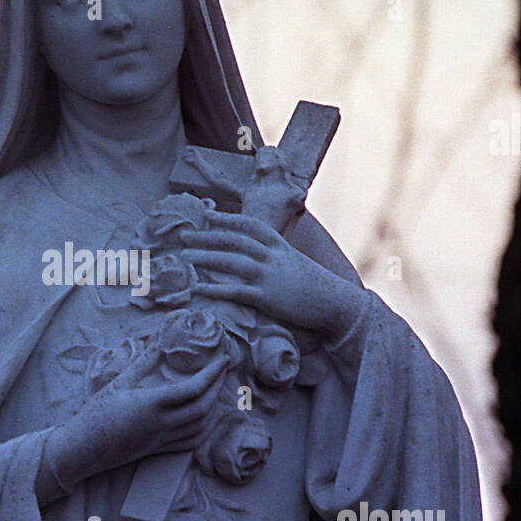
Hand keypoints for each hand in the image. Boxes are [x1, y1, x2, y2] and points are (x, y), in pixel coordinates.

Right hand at [46, 352, 228, 484]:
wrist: (82, 449)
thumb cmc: (95, 413)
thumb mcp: (118, 384)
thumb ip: (142, 364)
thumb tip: (160, 344)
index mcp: (151, 404)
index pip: (193, 388)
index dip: (212, 373)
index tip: (223, 358)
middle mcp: (161, 424)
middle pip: (203, 406)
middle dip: (218, 386)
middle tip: (223, 369)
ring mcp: (161, 439)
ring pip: (201, 426)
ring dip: (215, 406)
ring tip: (217, 388)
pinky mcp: (158, 450)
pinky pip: (191, 441)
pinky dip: (205, 428)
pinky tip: (206, 417)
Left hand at [179, 209, 368, 336]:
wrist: (336, 304)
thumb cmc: (316, 286)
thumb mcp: (296, 263)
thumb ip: (277, 256)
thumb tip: (261, 255)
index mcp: (280, 246)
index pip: (249, 226)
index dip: (226, 219)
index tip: (207, 215)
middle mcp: (273, 257)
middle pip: (234, 240)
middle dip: (208, 236)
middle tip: (184, 236)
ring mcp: (269, 276)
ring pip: (231, 262)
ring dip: (205, 257)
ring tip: (184, 256)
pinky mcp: (268, 298)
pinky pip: (236, 291)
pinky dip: (215, 288)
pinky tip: (199, 288)